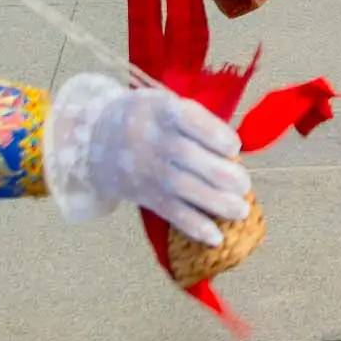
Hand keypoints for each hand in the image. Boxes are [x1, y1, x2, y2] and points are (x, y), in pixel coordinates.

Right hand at [46, 72, 251, 247]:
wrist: (95, 138)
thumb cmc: (147, 117)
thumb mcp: (163, 102)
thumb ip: (196, 121)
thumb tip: (235, 152)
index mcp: (160, 109)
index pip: (188, 119)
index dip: (214, 134)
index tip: (235, 147)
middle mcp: (151, 139)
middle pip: (187, 157)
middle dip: (220, 174)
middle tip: (244, 185)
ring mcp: (146, 169)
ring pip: (182, 187)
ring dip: (215, 202)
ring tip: (241, 211)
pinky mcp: (144, 195)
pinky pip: (169, 212)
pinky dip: (194, 226)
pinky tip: (216, 237)